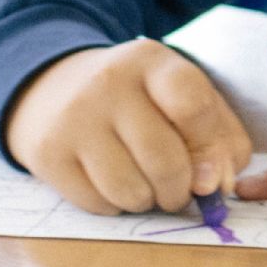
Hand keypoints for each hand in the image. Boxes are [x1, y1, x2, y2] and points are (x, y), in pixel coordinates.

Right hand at [5, 39, 254, 215]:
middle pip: (165, 160)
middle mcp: (109, 83)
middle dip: (181, 190)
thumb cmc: (138, 98)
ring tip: (146, 186)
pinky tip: (113, 185)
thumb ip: (219, 137)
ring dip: (148, 201)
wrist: (53, 87)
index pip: (193, 106)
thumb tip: (217, 186)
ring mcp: (74, 118)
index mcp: (151, 60)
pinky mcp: (47, 153)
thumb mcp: (184, 96)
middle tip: (179, 191)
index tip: (212, 172)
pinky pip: (97, 204)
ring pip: (130, 191)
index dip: (210, 149)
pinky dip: (116, 206)